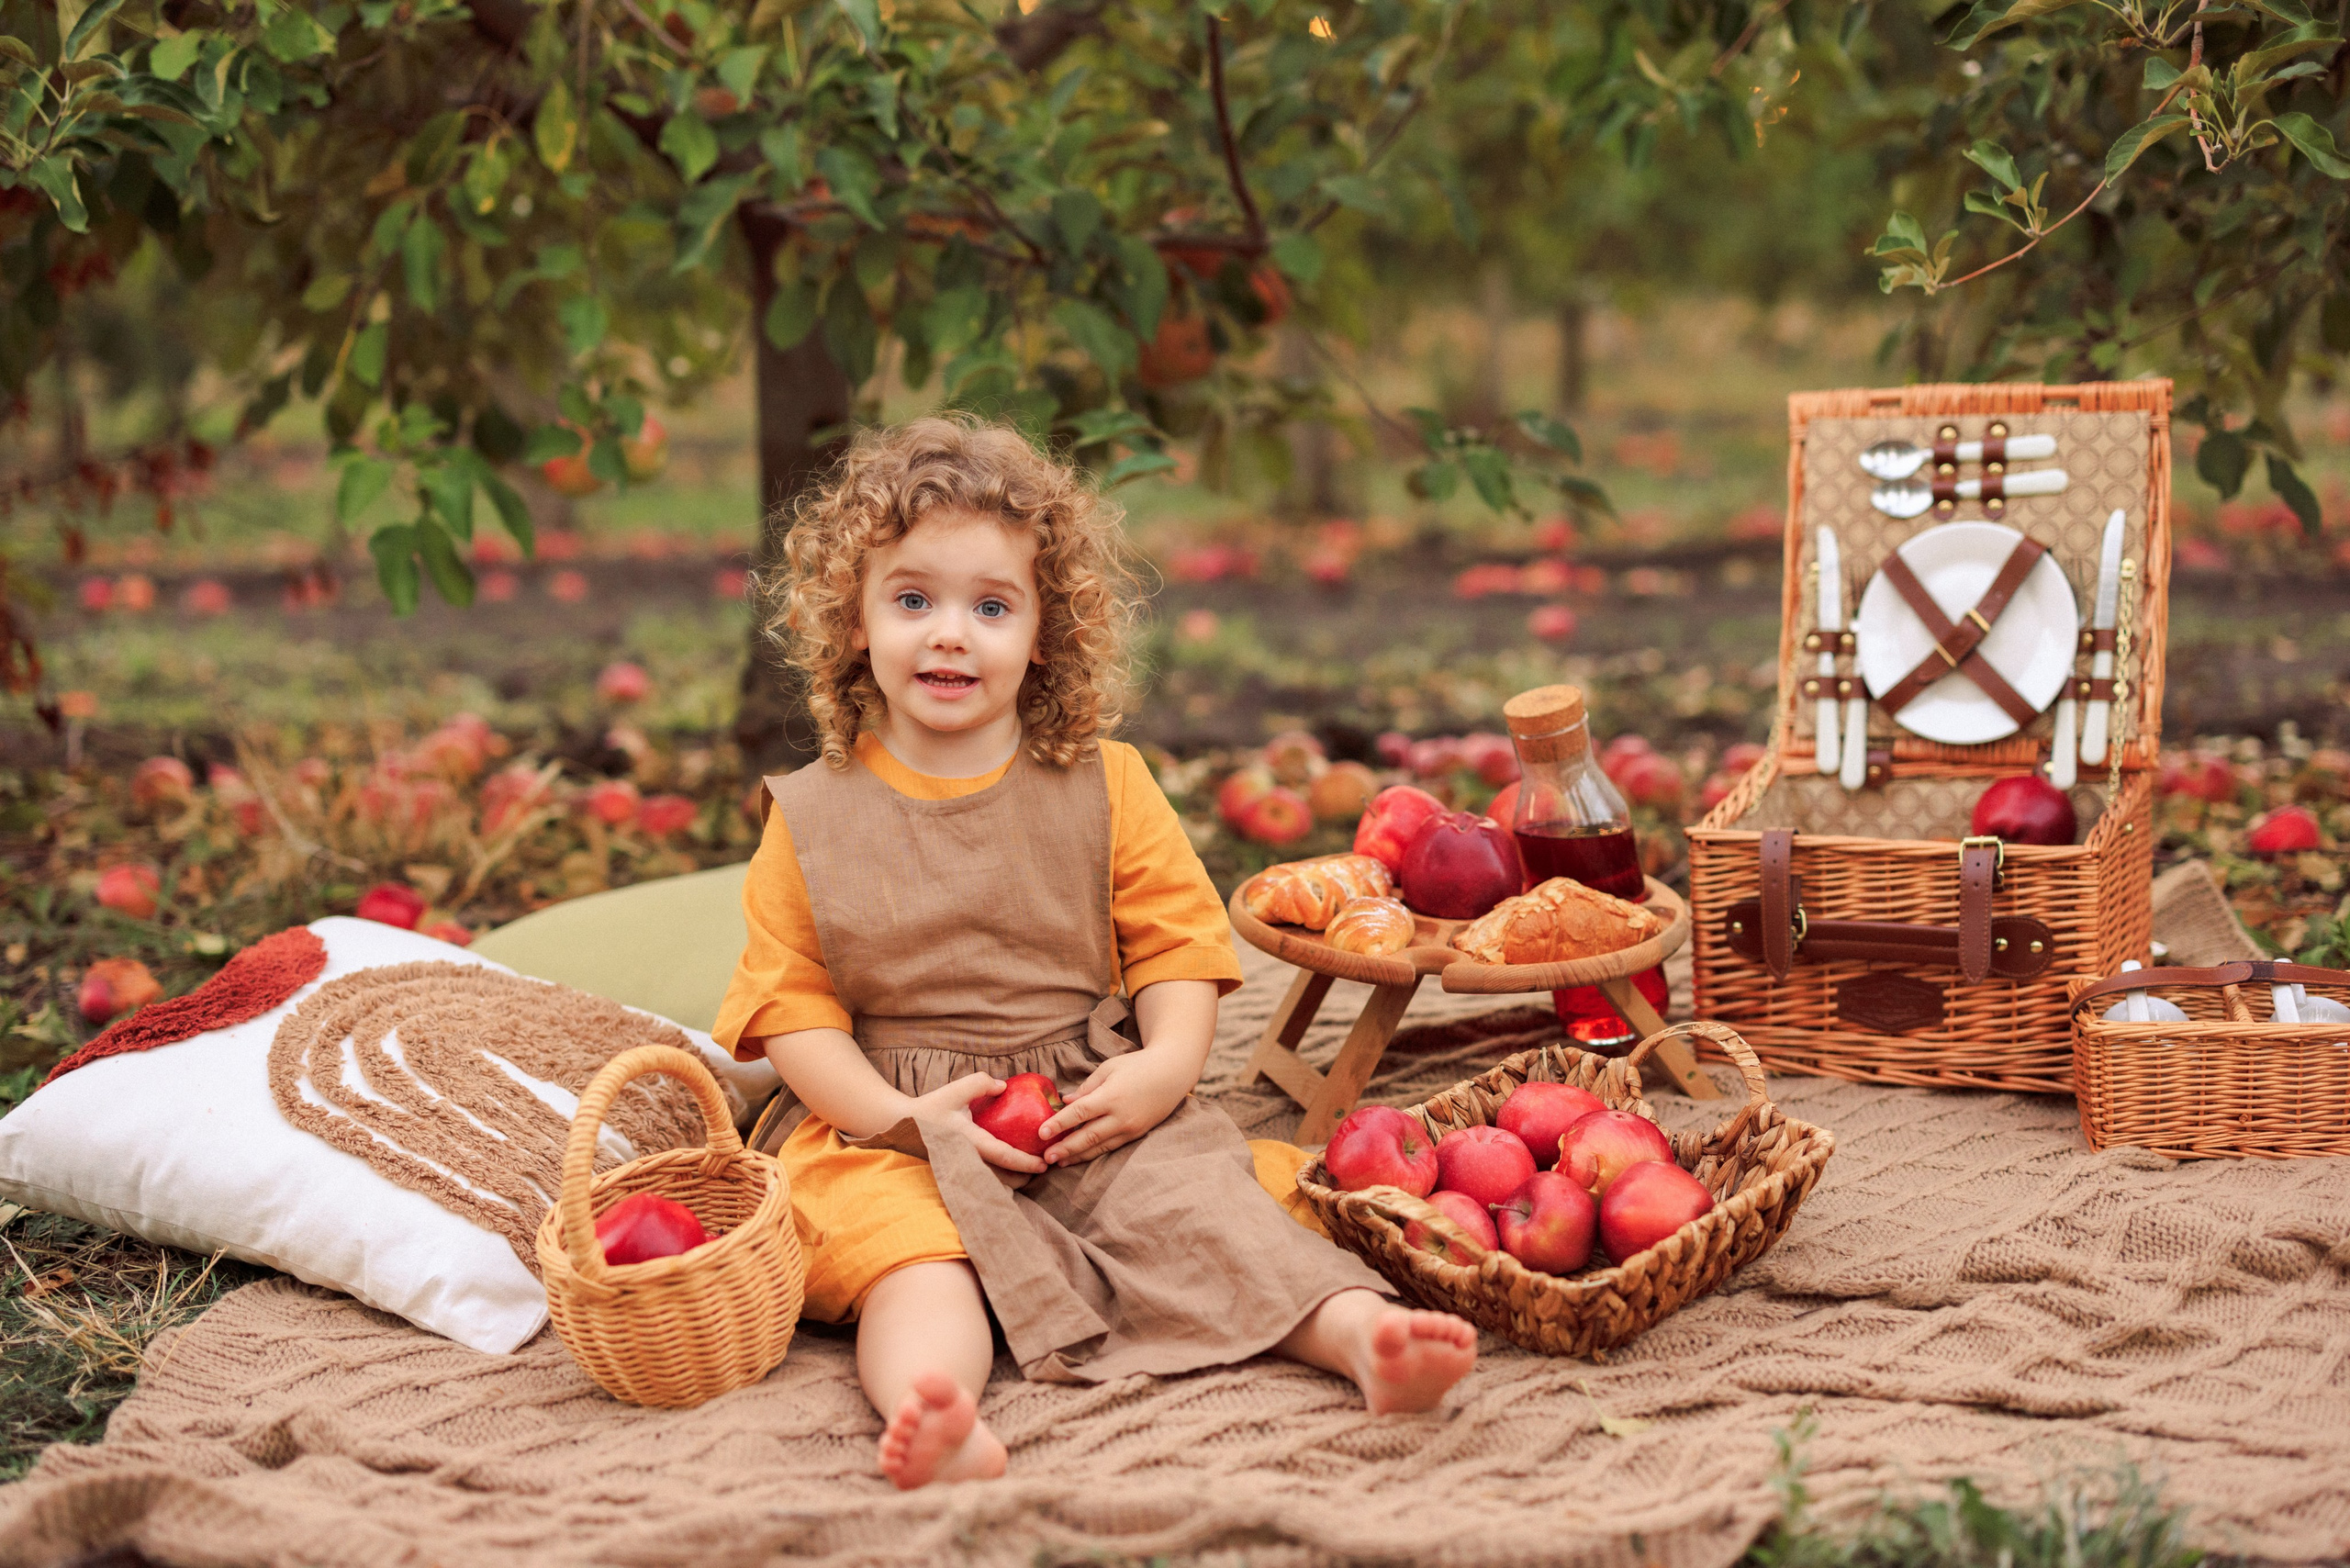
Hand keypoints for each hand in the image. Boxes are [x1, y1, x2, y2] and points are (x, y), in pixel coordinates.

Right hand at [908, 1072, 1047, 1174]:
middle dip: (1024, 1177)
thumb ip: (981, 1083)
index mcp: (969, 1141)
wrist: (902, 1125)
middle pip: (1002, 1179)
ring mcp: (962, 1166)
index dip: (1025, 1162)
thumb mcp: (955, 1090)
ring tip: (1030, 1170)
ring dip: (1013, 1179)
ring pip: (993, 1182)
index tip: (1043, 1164)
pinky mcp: (959, 1167)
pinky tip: (1009, 1169)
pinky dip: (1000, 1176)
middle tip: (1043, 1167)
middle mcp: (967, 1159)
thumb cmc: (930, 1107)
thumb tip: (1004, 1087)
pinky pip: (984, 1177)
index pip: (1002, 1156)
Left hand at [1036, 1049, 1196, 1166]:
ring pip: (1099, 1147)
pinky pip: (1111, 1147)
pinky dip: (1094, 1153)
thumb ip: (1087, 1087)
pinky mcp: (1137, 1134)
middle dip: (1065, 1148)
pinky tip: (1079, 1156)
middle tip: (1045, 1158)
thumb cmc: (1138, 1065)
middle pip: (1088, 1136)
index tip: (1041, 1133)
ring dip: (1077, 1155)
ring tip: (1058, 1162)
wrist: (1172, 1073)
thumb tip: (1066, 1101)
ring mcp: (1130, 1128)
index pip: (1080, 1113)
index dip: (1059, 1124)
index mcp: (1112, 1096)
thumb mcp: (1109, 1068)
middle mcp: (1121, 1116)